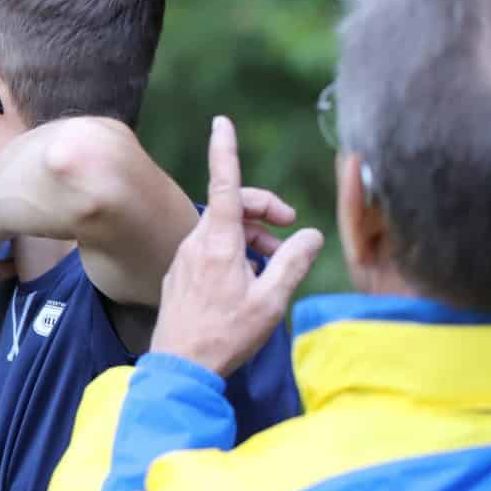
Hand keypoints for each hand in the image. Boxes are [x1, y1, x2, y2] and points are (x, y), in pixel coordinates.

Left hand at [151, 117, 323, 375]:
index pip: (225, 185)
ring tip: (273, 266)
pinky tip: (247, 282)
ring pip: (222, 230)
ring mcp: (184, 258)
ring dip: (251, 237)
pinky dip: (233, 254)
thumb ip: (292, 262)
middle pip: (231, 207)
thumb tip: (310, 234)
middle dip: (263, 209)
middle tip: (290, 226)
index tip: (222, 122)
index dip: (225, 151)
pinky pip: (209, 250)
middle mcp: (196, 242)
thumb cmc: (226, 335)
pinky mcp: (180, 274)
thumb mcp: (270, 301)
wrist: (180, 367)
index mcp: (218, 242)